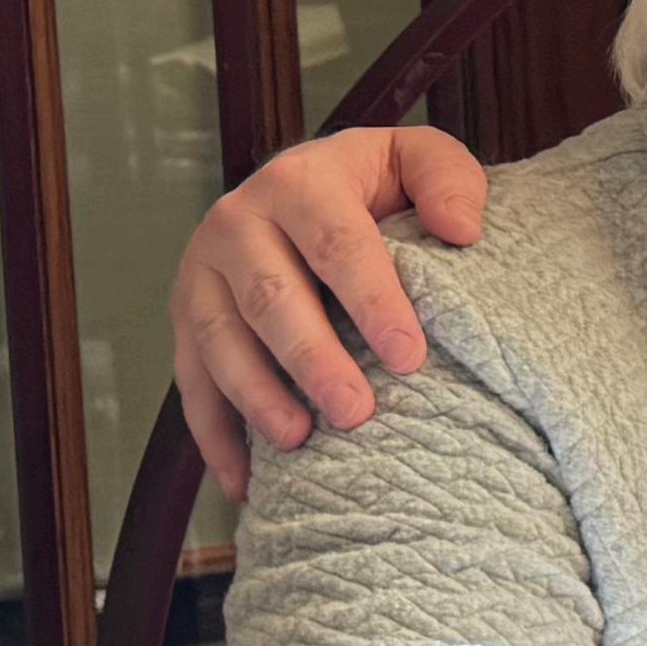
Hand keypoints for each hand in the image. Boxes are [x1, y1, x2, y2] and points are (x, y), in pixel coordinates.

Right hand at [169, 126, 489, 498]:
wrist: (304, 190)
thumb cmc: (375, 187)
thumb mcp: (417, 161)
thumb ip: (449, 180)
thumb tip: (463, 230)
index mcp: (299, 180)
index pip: (336, 242)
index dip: (373, 300)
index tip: (411, 356)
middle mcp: (238, 221)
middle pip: (270, 297)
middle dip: (312, 359)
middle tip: (358, 412)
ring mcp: (201, 272)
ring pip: (219, 341)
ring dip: (257, 397)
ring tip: (300, 442)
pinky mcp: (183, 319)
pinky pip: (190, 384)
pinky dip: (214, 437)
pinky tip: (245, 484)